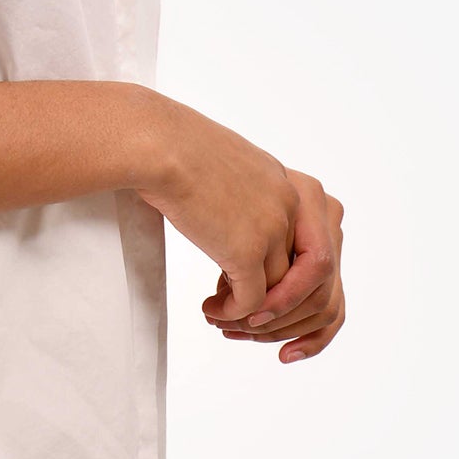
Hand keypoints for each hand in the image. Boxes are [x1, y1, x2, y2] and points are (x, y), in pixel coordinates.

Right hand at [133, 93, 301, 321]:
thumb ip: (246, 195)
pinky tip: (211, 309)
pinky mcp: (246, 251)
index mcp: (286, 183)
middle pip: (297, 269)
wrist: (158, 146)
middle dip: (271, 296)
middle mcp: (289, 204)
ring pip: (277, 291)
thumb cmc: (176, 147)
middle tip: (239, 305)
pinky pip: (251, 301)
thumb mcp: (228, 167)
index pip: (301, 241)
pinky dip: (233, 313)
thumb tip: (235, 220)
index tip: (251, 278)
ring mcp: (271, 227)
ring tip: (219, 311)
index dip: (280, 268)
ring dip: (251, 310)